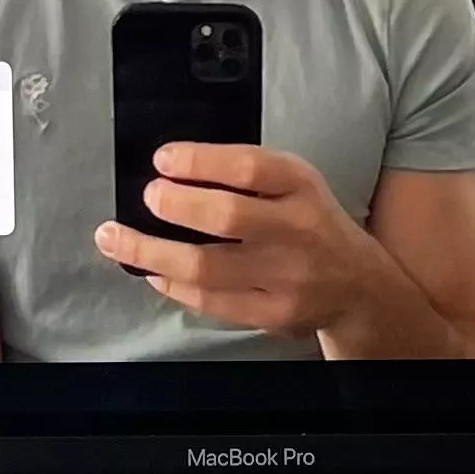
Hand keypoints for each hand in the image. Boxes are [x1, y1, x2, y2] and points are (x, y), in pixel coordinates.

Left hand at [95, 141, 383, 342]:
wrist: (359, 286)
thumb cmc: (312, 224)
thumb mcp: (294, 182)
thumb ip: (245, 171)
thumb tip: (173, 167)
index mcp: (302, 187)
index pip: (249, 166)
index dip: (200, 160)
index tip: (163, 159)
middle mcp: (298, 231)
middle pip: (226, 216)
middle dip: (175, 204)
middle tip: (148, 197)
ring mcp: (286, 278)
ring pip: (207, 267)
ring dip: (151, 251)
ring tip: (116, 238)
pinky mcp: (273, 314)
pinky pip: (210, 301)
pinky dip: (173, 285)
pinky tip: (153, 271)